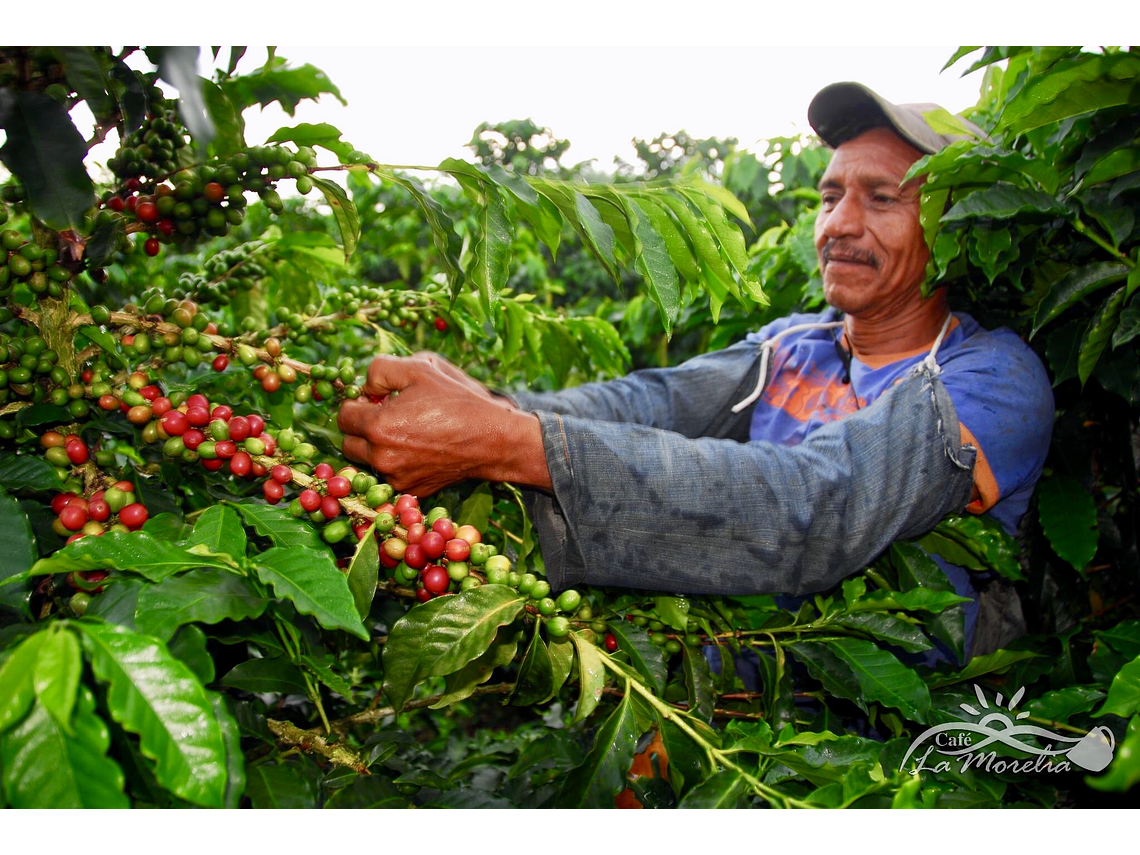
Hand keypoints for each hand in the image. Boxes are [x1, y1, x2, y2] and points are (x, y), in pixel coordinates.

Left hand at [336, 354, 550, 495]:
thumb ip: (381, 370)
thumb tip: (366, 387)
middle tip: (387, 415)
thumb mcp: (420, 367)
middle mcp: (382, 458)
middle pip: (348, 443)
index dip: (358, 403)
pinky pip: (391, 475)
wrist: (493, 439)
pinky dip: (398, 463)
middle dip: (361, 428)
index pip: (343, 416)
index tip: (377, 399)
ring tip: (406, 432)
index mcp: (378, 427)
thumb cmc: (458, 400)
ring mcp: (397, 478)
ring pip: (368, 461)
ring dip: (377, 447)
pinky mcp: (413, 490)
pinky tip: (421, 448)